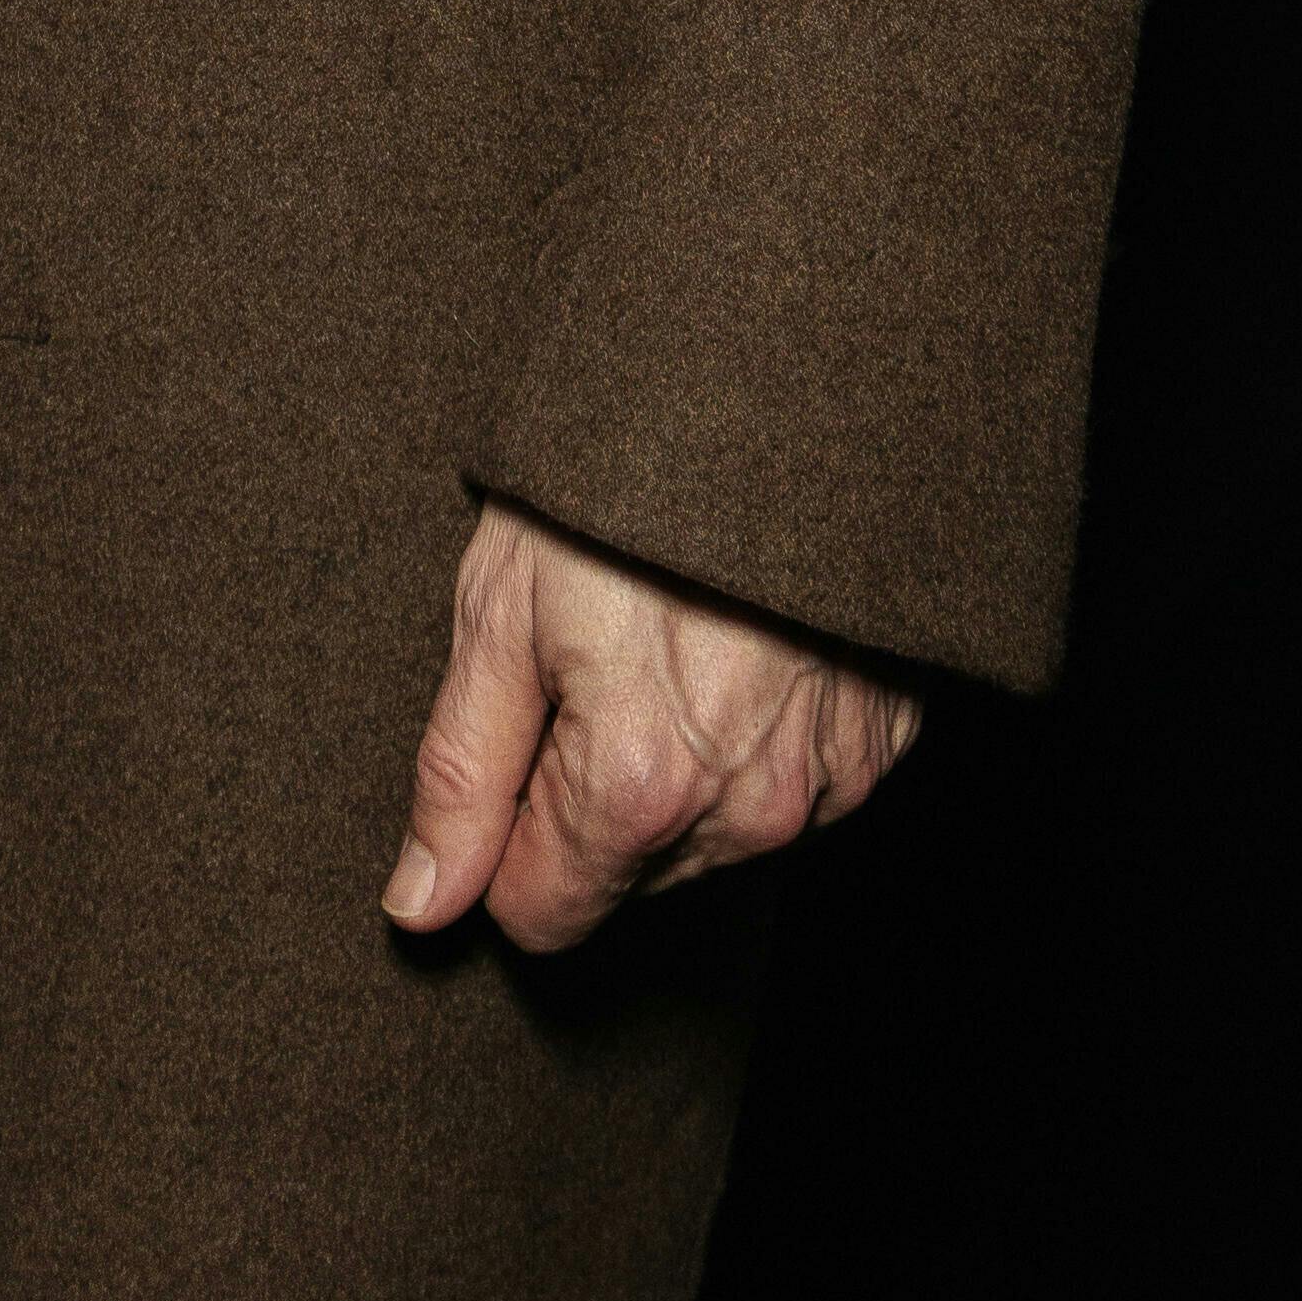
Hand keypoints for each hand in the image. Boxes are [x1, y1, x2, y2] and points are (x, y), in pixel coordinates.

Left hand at [385, 499, 918, 955]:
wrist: (777, 386)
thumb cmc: (622, 481)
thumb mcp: (500, 610)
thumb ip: (459, 777)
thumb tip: (420, 905)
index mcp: (635, 787)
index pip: (541, 913)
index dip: (506, 839)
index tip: (516, 744)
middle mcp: (745, 809)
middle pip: (627, 878)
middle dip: (592, 800)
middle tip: (595, 663)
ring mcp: (826, 780)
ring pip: (711, 841)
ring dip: (679, 774)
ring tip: (671, 642)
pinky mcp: (881, 745)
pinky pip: (792, 791)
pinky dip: (758, 741)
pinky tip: (741, 647)